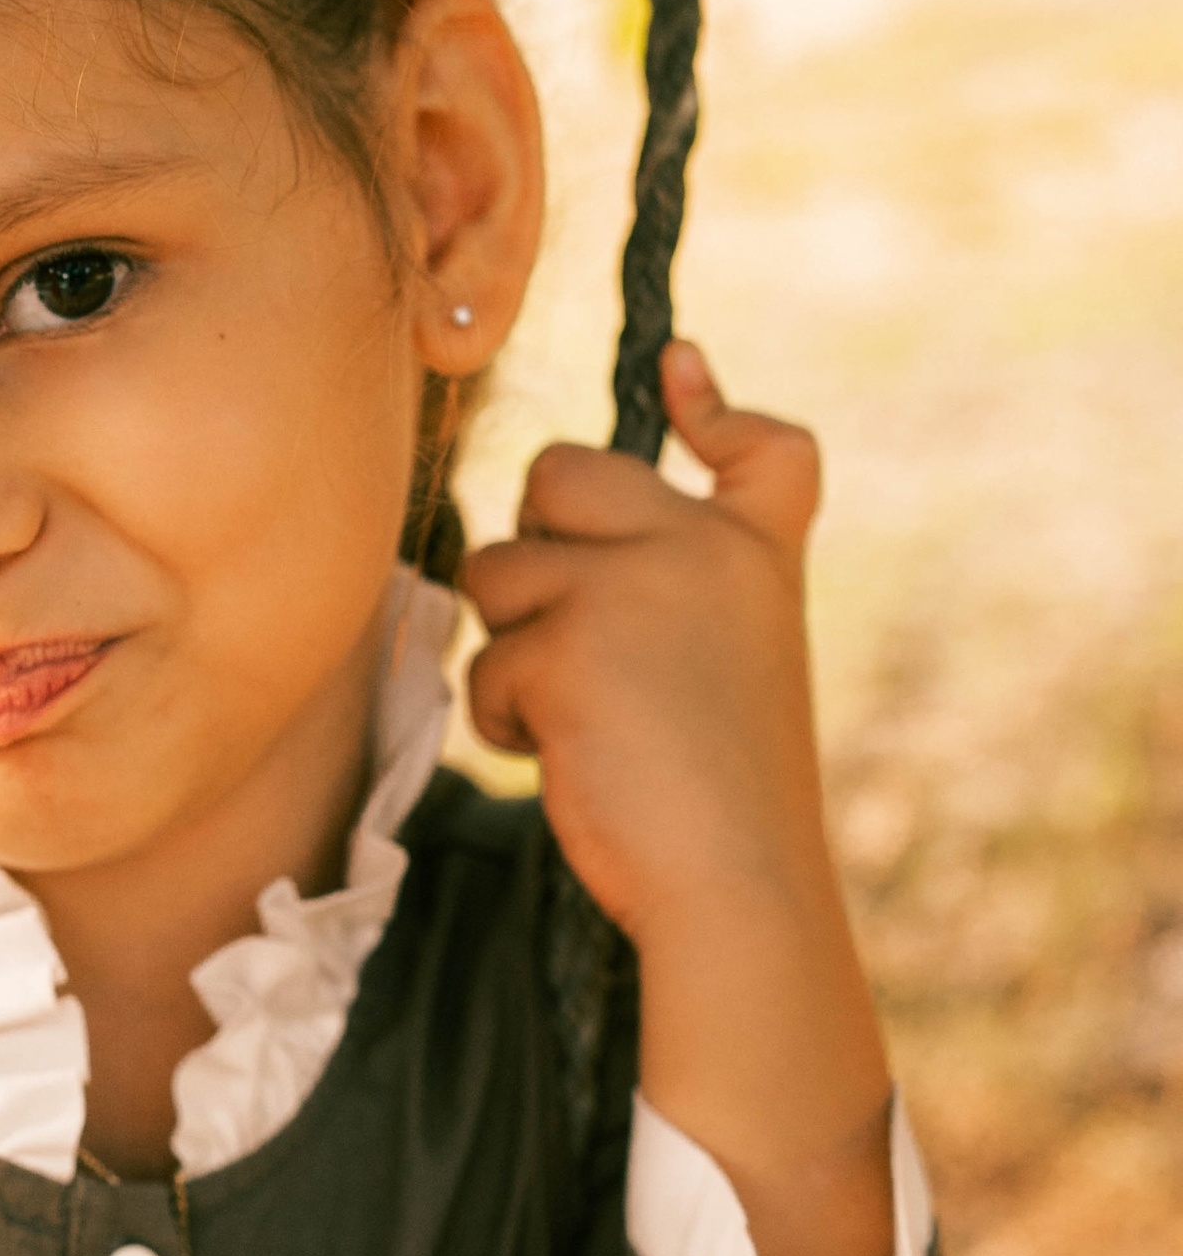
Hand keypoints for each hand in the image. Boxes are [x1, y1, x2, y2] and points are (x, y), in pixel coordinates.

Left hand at [459, 342, 895, 1255]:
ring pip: (497, 569)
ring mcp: (632, 588)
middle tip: (573, 636)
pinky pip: (486, 656)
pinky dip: (504, 714)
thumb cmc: (720, 789)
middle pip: (557, 472)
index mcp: (756, 555)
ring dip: (512, 647)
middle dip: (533, 546)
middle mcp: (699, 548)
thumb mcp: (737, 657)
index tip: (679, 370)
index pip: (769, 448)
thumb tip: (648, 453)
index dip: (714, 406)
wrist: (732, 885)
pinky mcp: (565, 645)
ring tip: (583, 718)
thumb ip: (689, 568)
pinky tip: (567, 755)